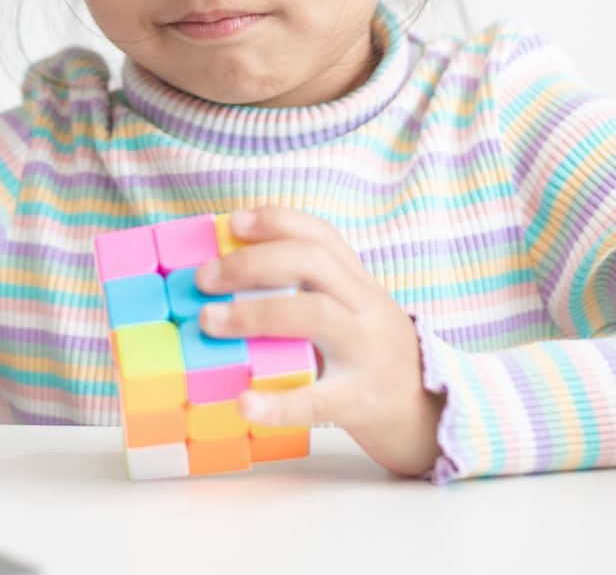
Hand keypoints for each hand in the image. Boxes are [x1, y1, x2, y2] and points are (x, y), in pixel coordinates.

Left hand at [195, 206, 446, 477]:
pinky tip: (245, 402)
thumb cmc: (370, 358)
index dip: (276, 221)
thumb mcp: (350, 312)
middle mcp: (366, 307)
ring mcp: (367, 352)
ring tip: (209, 321)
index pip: (320, 235)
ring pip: (316, 315)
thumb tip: (224, 275)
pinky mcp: (362, 401)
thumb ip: (305, 291)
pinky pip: (320, 400)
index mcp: (358, 283)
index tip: (233, 222)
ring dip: (255, 313)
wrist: (434, 418)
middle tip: (204, 278)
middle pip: (313, 263)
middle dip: (253, 262)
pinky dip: (279, 402)